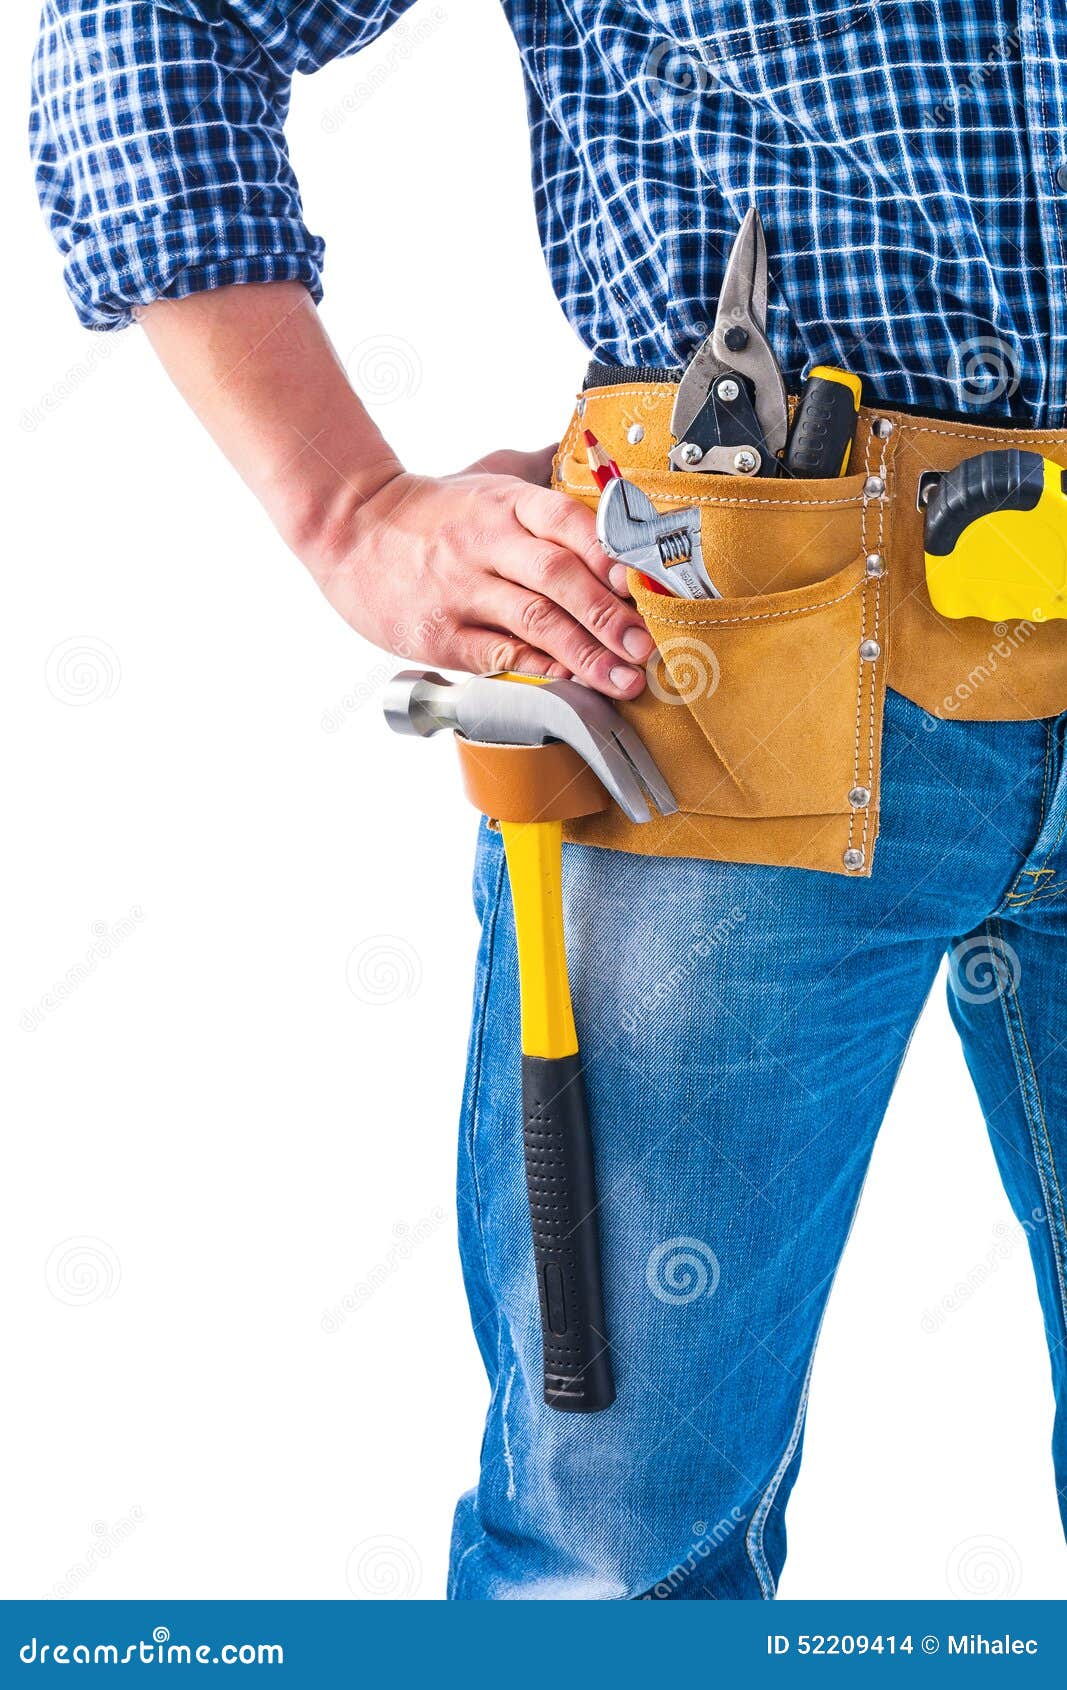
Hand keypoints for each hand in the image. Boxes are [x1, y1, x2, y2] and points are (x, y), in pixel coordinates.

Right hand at [303, 455, 653, 699]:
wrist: (349, 529)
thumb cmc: (430, 510)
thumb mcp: (489, 475)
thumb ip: (546, 472)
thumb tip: (604, 462)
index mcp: (507, 503)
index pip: (568, 522)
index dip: (609, 553)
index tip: (642, 582)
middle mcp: (486, 543)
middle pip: (557, 577)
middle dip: (609, 615)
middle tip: (645, 646)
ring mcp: (462, 590)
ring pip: (533, 622)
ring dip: (585, 654)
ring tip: (622, 679)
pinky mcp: (441, 634)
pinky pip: (498, 655)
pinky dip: (537, 669)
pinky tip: (569, 684)